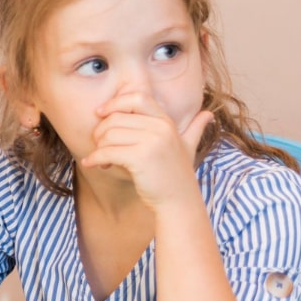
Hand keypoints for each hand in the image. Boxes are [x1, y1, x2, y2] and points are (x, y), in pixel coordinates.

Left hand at [80, 91, 211, 210]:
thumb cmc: (177, 176)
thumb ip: (195, 129)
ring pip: (109, 135)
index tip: (100, 113)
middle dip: (100, 132)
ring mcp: (152, 142)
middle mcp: (161, 128)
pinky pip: (107, 152)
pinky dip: (95, 158)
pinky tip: (92, 164)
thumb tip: (208, 115)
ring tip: (101, 159)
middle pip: (115, 118)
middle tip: (99, 146)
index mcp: (166, 122)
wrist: (180, 203)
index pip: (136, 98)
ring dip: (98, 147)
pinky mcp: (140, 158)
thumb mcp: (188, 148)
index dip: (115, 103)